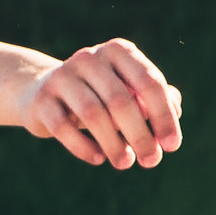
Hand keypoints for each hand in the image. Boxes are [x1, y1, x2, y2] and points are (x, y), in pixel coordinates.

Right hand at [19, 40, 181, 169]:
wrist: (41, 93)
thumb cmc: (98, 95)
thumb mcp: (128, 92)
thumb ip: (155, 97)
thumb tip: (174, 109)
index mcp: (118, 51)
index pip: (148, 83)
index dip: (163, 116)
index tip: (172, 145)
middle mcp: (89, 58)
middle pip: (121, 100)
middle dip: (140, 135)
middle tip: (151, 161)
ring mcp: (61, 77)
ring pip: (93, 114)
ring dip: (114, 144)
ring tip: (125, 163)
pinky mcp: (41, 100)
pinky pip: (63, 128)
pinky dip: (84, 147)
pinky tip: (98, 159)